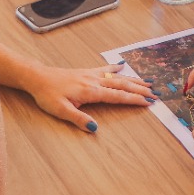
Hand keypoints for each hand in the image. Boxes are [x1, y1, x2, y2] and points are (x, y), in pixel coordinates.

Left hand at [27, 61, 156, 132]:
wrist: (37, 77)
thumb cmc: (47, 95)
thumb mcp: (61, 110)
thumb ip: (79, 119)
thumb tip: (95, 128)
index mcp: (91, 92)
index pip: (118, 96)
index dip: (134, 99)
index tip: (148, 102)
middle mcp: (94, 81)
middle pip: (122, 85)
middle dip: (139, 90)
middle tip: (155, 93)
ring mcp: (90, 75)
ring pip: (116, 77)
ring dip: (133, 79)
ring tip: (147, 81)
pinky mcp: (85, 72)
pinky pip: (104, 69)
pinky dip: (115, 68)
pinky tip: (122, 65)